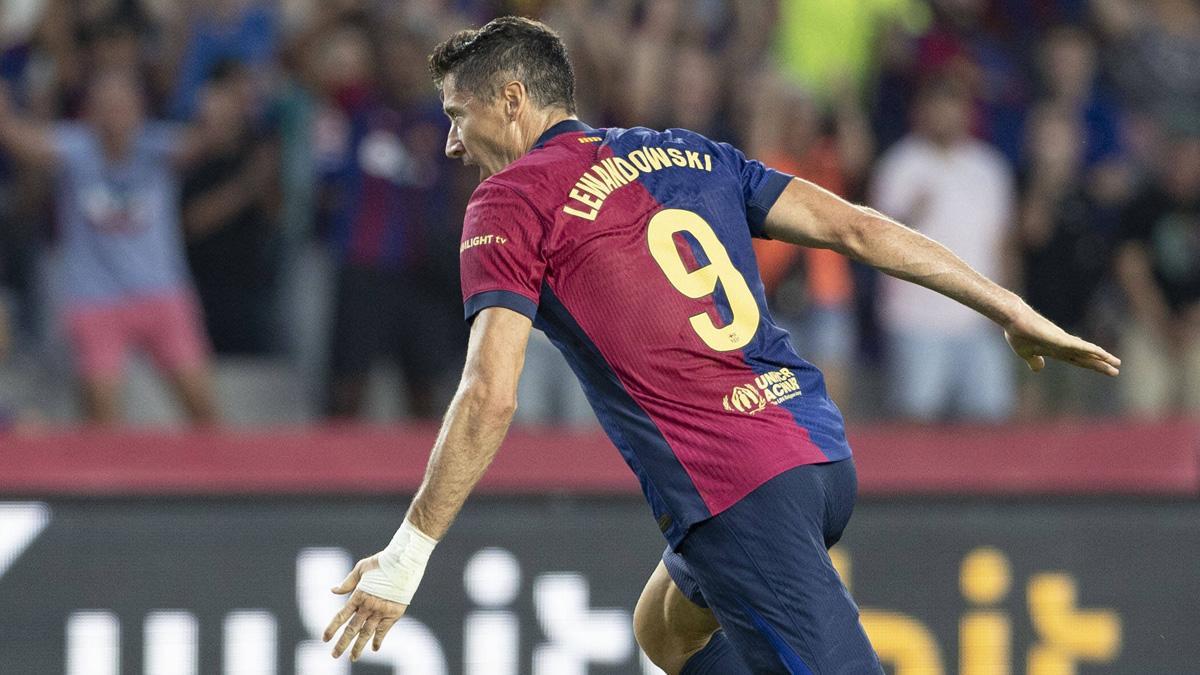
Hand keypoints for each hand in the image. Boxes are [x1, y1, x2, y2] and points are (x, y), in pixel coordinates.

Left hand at [323, 555, 408, 660]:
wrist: (405, 561)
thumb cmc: (382, 562)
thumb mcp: (361, 567)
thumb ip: (348, 582)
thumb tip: (333, 590)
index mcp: (358, 595)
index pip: (341, 616)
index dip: (332, 628)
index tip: (325, 639)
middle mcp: (368, 606)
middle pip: (352, 629)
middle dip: (342, 644)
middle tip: (334, 655)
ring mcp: (381, 611)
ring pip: (367, 633)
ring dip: (359, 647)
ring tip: (353, 658)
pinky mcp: (394, 613)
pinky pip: (384, 631)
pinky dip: (379, 640)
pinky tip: (375, 648)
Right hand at [1004, 307, 1120, 375]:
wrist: (1013, 319)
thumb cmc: (1017, 333)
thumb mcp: (1025, 352)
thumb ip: (1034, 360)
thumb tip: (1038, 368)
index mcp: (1055, 350)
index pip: (1076, 359)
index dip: (1088, 363)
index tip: (1101, 366)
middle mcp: (1063, 345)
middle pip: (1085, 357)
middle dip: (1100, 364)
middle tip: (1116, 370)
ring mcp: (1063, 341)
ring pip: (1087, 352)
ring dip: (1103, 358)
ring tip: (1117, 364)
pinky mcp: (1061, 338)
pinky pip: (1081, 346)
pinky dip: (1093, 351)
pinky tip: (1104, 355)